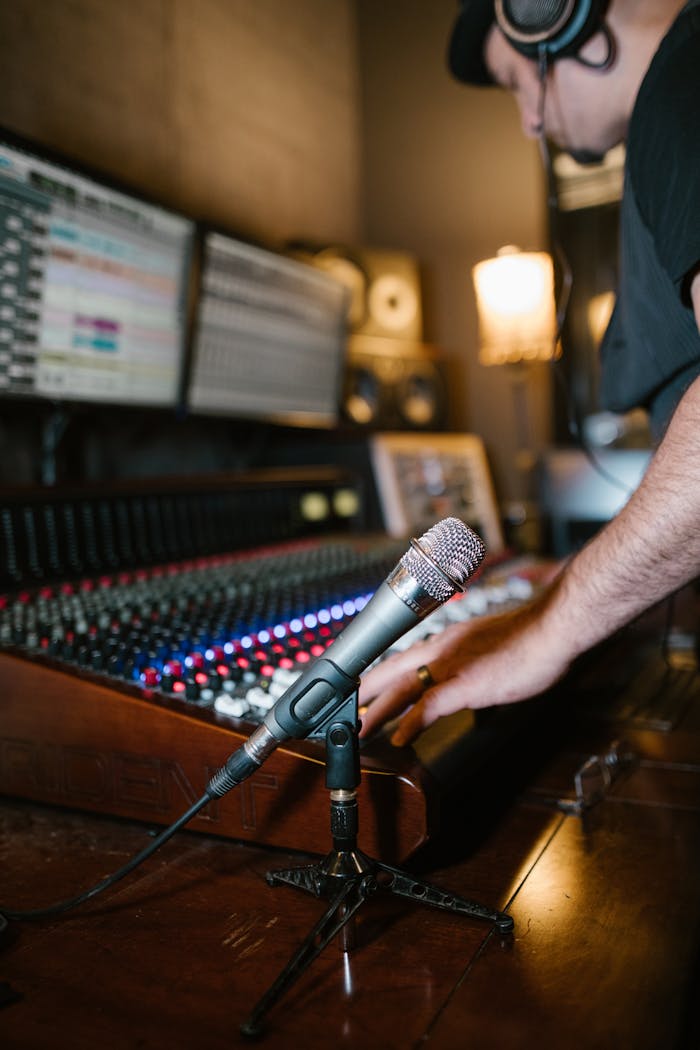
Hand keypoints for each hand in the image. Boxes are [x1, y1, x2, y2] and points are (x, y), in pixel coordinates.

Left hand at [358, 589, 571, 746]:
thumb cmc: (532, 638)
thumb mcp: (492, 652)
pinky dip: (411, 723)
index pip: (406, 657)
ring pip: (403, 688)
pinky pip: (430, 705)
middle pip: (393, 670)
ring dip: (379, 710)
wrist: (553, 627)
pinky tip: (399, 738)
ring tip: (361, 728)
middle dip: (367, 691)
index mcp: (449, 640)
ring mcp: (453, 665)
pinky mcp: (467, 683)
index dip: (383, 674)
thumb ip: (475, 667)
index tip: (368, 688)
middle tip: (346, 708)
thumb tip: (473, 687)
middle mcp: (443, 648)